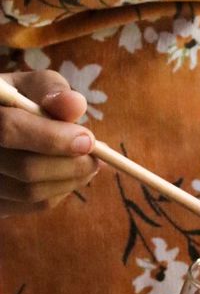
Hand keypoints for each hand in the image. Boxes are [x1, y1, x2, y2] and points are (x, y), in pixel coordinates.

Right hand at [0, 70, 98, 215]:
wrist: (0, 128)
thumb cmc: (16, 104)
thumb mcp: (27, 88)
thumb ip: (50, 91)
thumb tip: (75, 105)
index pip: (9, 129)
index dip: (52, 138)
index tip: (88, 140)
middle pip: (26, 169)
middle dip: (71, 165)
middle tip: (96, 158)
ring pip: (32, 193)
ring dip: (71, 181)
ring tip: (88, 164)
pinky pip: (34, 206)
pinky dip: (59, 191)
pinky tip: (67, 175)